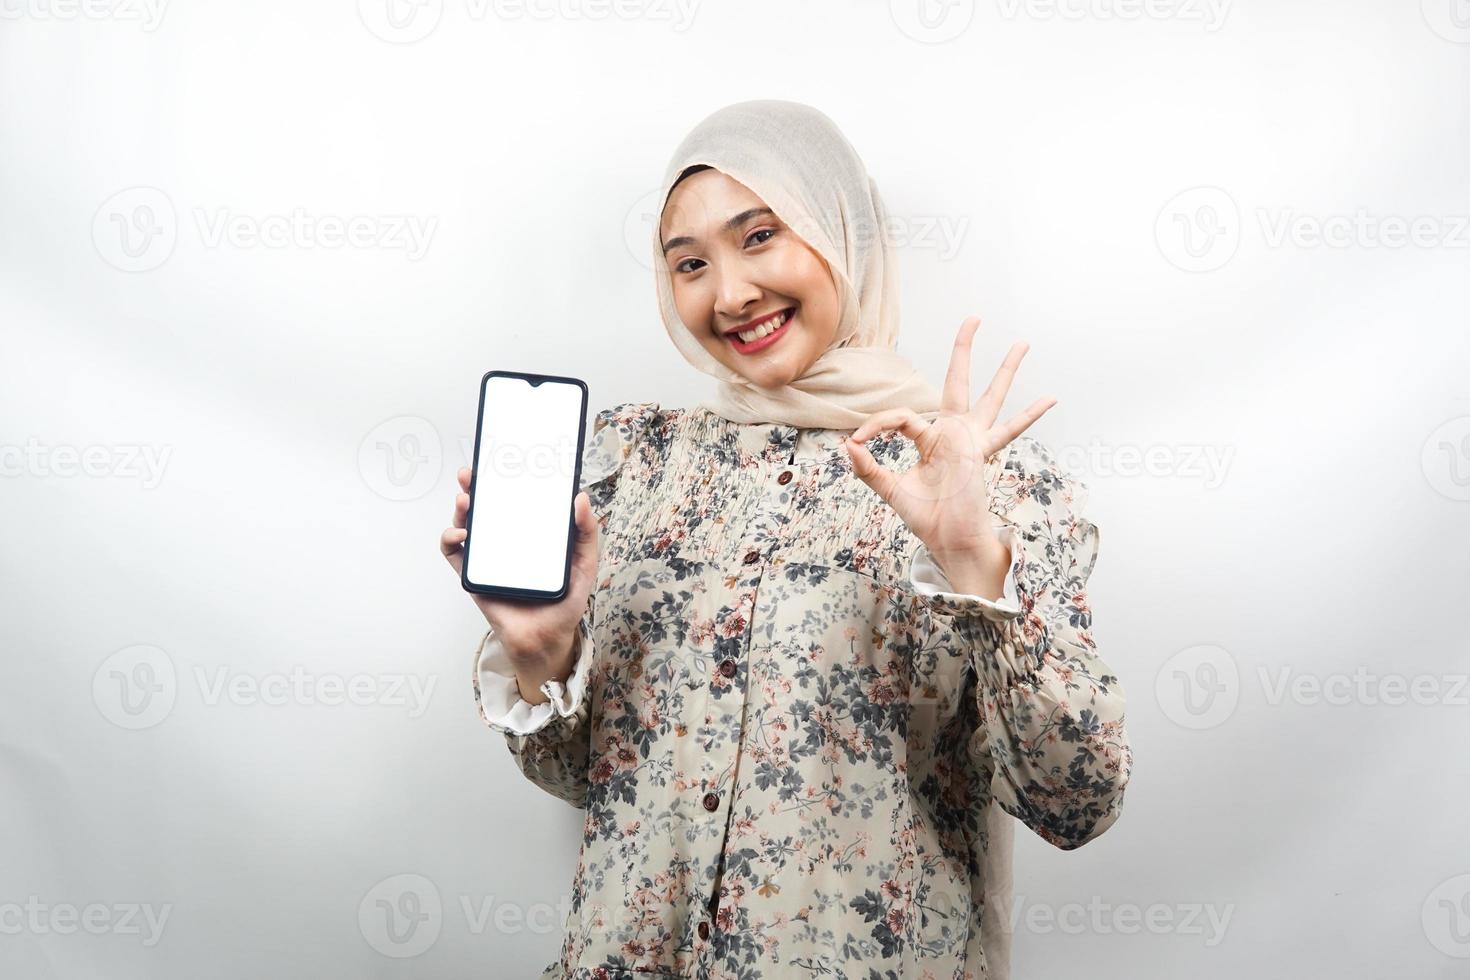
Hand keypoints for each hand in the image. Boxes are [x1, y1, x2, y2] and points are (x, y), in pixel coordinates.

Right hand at [440, 467, 598, 683]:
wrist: (546, 639)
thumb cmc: (565, 602)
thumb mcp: (584, 563)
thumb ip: (586, 533)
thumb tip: (581, 498)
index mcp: (529, 534)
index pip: (514, 501)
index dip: (504, 480)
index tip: (500, 461)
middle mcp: (505, 542)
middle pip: (485, 508)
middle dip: (474, 487)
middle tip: (471, 475)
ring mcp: (487, 558)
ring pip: (466, 525)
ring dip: (461, 510)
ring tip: (465, 501)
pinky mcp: (473, 577)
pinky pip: (454, 555)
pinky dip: (449, 540)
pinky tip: (460, 535)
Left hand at [843, 316, 1056, 579]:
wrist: (947, 540)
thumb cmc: (926, 516)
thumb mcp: (890, 490)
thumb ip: (868, 468)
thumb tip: (846, 446)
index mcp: (930, 439)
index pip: (900, 417)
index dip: (875, 425)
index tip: (856, 440)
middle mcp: (954, 433)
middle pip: (959, 382)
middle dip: (964, 350)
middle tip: (974, 318)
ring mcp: (972, 440)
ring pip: (990, 396)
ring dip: (1006, 370)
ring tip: (1022, 343)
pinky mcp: (980, 452)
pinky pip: (1008, 431)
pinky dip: (1029, 416)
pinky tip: (1050, 399)